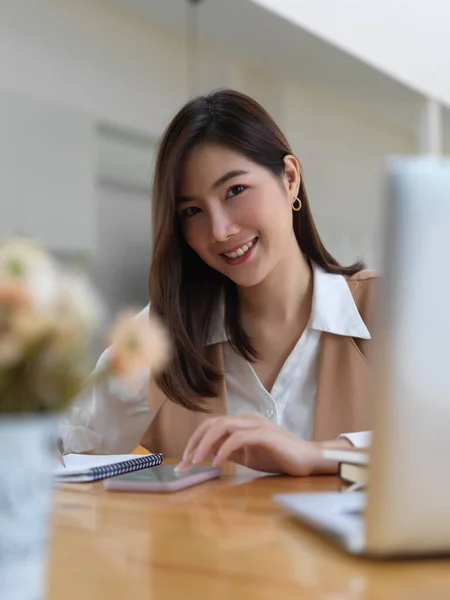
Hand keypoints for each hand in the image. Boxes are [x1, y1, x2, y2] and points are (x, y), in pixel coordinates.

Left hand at [176, 413, 344, 475]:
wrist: (309, 460)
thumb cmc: (280, 457)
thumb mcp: (248, 455)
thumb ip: (230, 451)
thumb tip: (208, 454)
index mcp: (243, 422)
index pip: (213, 425)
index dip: (196, 440)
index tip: (184, 460)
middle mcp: (248, 418)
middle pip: (214, 422)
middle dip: (195, 441)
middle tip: (185, 461)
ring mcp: (257, 425)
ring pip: (223, 426)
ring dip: (205, 444)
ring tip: (196, 461)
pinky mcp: (265, 435)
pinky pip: (238, 438)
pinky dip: (224, 449)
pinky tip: (217, 463)